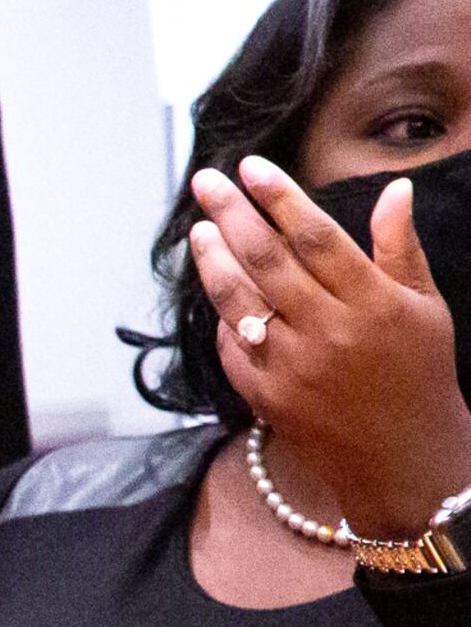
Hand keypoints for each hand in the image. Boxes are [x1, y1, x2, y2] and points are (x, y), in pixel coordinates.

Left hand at [187, 157, 470, 534]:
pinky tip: (218, 286)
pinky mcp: (265, 395)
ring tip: (200, 229)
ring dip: (213, 260)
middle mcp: (329, 332)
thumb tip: (395, 189)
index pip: (317, 238)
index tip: (251, 167)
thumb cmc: (418, 375)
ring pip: (238, 300)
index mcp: (373, 304)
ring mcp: (292, 366)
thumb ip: (400, 248)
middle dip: (231, 214)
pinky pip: (232, 344)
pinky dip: (223, 314)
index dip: (280, 198)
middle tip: (206, 181)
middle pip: (267, 260)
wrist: (403, 459)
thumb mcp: (425, 308)